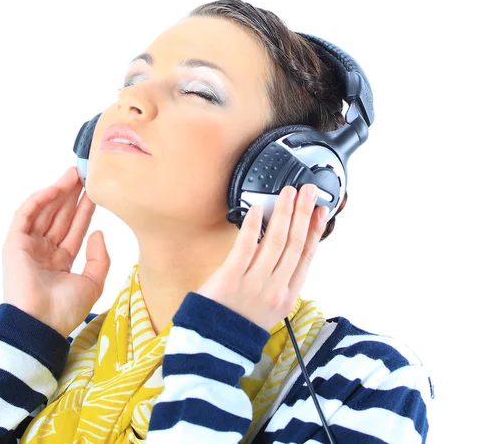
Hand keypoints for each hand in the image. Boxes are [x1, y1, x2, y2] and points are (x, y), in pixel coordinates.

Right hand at [1, 166, 109, 337]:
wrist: (42, 323)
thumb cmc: (65, 309)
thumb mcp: (93, 283)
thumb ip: (99, 257)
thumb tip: (98, 232)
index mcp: (60, 261)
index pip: (74, 229)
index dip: (84, 209)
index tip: (95, 191)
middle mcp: (44, 251)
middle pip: (59, 216)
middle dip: (72, 195)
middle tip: (85, 175)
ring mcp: (28, 246)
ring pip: (45, 212)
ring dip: (58, 192)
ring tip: (74, 174)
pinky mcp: (14, 243)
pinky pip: (26, 215)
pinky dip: (39, 200)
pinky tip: (55, 187)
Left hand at [197, 184, 328, 330]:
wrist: (214, 342)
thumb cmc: (239, 322)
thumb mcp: (270, 306)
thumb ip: (279, 279)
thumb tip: (283, 245)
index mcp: (288, 295)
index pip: (306, 256)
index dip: (315, 230)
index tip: (321, 211)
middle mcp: (275, 288)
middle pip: (294, 244)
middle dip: (303, 214)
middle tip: (307, 191)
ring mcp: (254, 283)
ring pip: (275, 242)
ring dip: (283, 214)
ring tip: (288, 194)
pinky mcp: (231, 277)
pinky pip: (245, 246)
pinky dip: (253, 226)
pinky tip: (257, 210)